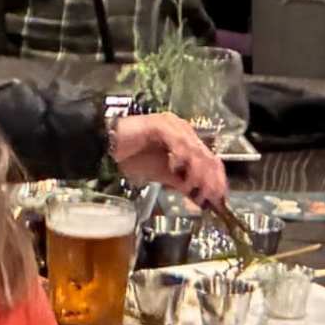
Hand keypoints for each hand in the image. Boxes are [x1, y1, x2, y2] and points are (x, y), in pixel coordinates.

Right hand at [107, 110, 226, 208]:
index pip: (211, 160)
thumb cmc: (131, 158)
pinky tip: (175, 169)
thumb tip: (200, 198)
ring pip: (195, 151)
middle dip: (211, 180)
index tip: (219, 200)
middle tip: (208, 198)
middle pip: (207, 156)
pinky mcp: (160, 124)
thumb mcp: (163, 175)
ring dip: (197, 173)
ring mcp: (173, 126)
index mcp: (186, 142)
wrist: (106, 146)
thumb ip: (182, 183)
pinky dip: (180, 158)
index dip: (218, 180)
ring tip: (193, 189)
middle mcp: (183, 131)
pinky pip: (177, 142)